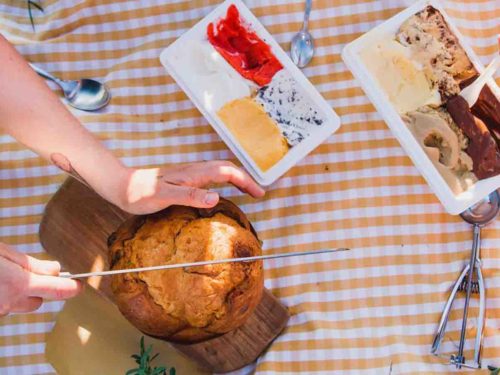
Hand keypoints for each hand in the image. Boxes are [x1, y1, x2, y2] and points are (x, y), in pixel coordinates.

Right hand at [0, 243, 81, 315]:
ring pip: (20, 305)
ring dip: (18, 295)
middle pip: (37, 301)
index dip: (72, 288)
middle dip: (37, 289)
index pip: (57, 290)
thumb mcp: (5, 253)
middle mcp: (10, 302)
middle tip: (22, 272)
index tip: (80, 285)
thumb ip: (33, 265)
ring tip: (3, 277)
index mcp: (18, 283)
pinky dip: (4, 298)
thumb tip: (56, 270)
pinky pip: (4, 307)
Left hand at [119, 161, 265, 214]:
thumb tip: (216, 198)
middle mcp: (193, 171)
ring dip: (236, 179)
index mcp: (193, 174)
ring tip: (247, 192)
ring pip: (219, 171)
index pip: (227, 172)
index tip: (259, 194)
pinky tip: (220, 193)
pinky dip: (224, 182)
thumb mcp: (163, 196)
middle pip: (227, 168)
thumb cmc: (139, 193)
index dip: (245, 181)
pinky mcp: (183, 180)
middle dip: (245, 179)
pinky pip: (210, 177)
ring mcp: (188, 174)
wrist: (120, 185)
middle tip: (258, 194)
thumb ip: (189, 196)